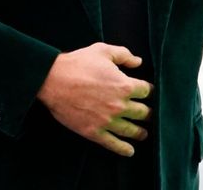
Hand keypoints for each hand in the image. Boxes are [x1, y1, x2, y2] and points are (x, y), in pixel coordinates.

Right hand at [36, 43, 153, 155]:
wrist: (52, 80)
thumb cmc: (78, 64)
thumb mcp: (103, 51)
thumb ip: (124, 55)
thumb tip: (138, 62)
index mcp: (125, 85)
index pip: (147, 91)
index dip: (149, 90)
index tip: (148, 93)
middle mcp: (120, 105)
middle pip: (143, 113)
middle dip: (148, 113)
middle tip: (150, 115)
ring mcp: (107, 121)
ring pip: (131, 130)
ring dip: (140, 133)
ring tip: (144, 134)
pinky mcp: (94, 132)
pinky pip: (113, 144)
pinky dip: (123, 149)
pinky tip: (130, 151)